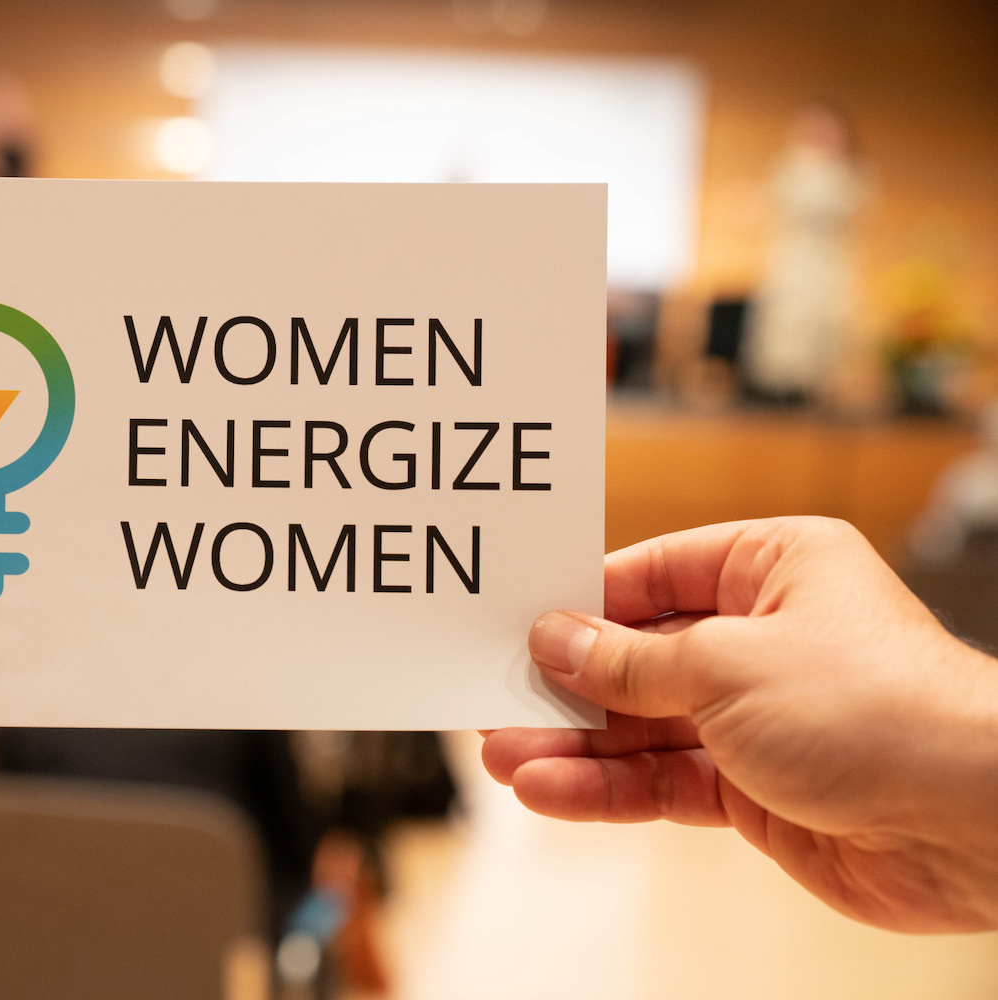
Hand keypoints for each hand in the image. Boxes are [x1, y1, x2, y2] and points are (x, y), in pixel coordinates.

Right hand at [482, 517, 997, 932]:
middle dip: (568, 686)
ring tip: (505, 759)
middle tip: (494, 702)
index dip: (580, 603)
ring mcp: (758, 717)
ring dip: (575, 745)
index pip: (652, 574)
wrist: (976, 821)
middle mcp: (763, 637)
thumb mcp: (726, 663)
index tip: (515, 624)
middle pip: (639, 656)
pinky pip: (664, 782)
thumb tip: (556, 639)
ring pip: (643, 727)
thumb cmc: (879, 707)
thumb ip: (630, 660)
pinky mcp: (757, 790)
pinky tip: (553, 793)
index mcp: (771, 568)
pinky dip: (609, 789)